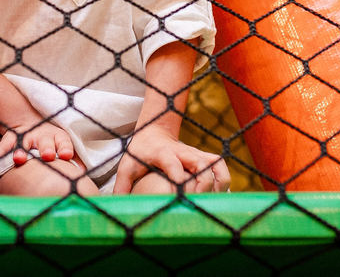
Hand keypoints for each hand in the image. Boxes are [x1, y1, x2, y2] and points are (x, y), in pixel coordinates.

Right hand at [0, 120, 76, 165]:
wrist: (31, 123)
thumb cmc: (52, 143)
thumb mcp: (64, 147)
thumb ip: (75, 163)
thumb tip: (84, 177)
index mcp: (58, 138)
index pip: (64, 141)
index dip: (65, 148)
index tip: (66, 156)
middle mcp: (43, 136)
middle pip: (45, 141)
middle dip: (47, 149)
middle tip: (48, 156)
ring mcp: (26, 135)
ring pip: (24, 141)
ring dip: (22, 151)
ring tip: (19, 160)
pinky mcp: (12, 136)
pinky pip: (5, 144)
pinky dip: (0, 152)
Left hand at [112, 127, 229, 193]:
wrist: (153, 130)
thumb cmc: (139, 152)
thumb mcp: (127, 165)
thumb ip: (122, 186)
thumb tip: (116, 208)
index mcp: (164, 153)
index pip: (174, 166)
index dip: (179, 181)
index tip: (179, 198)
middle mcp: (184, 152)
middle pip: (201, 165)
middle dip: (203, 185)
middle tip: (197, 204)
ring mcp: (196, 153)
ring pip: (216, 164)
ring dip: (218, 183)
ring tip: (212, 201)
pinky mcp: (204, 156)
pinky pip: (221, 166)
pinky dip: (223, 181)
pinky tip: (219, 197)